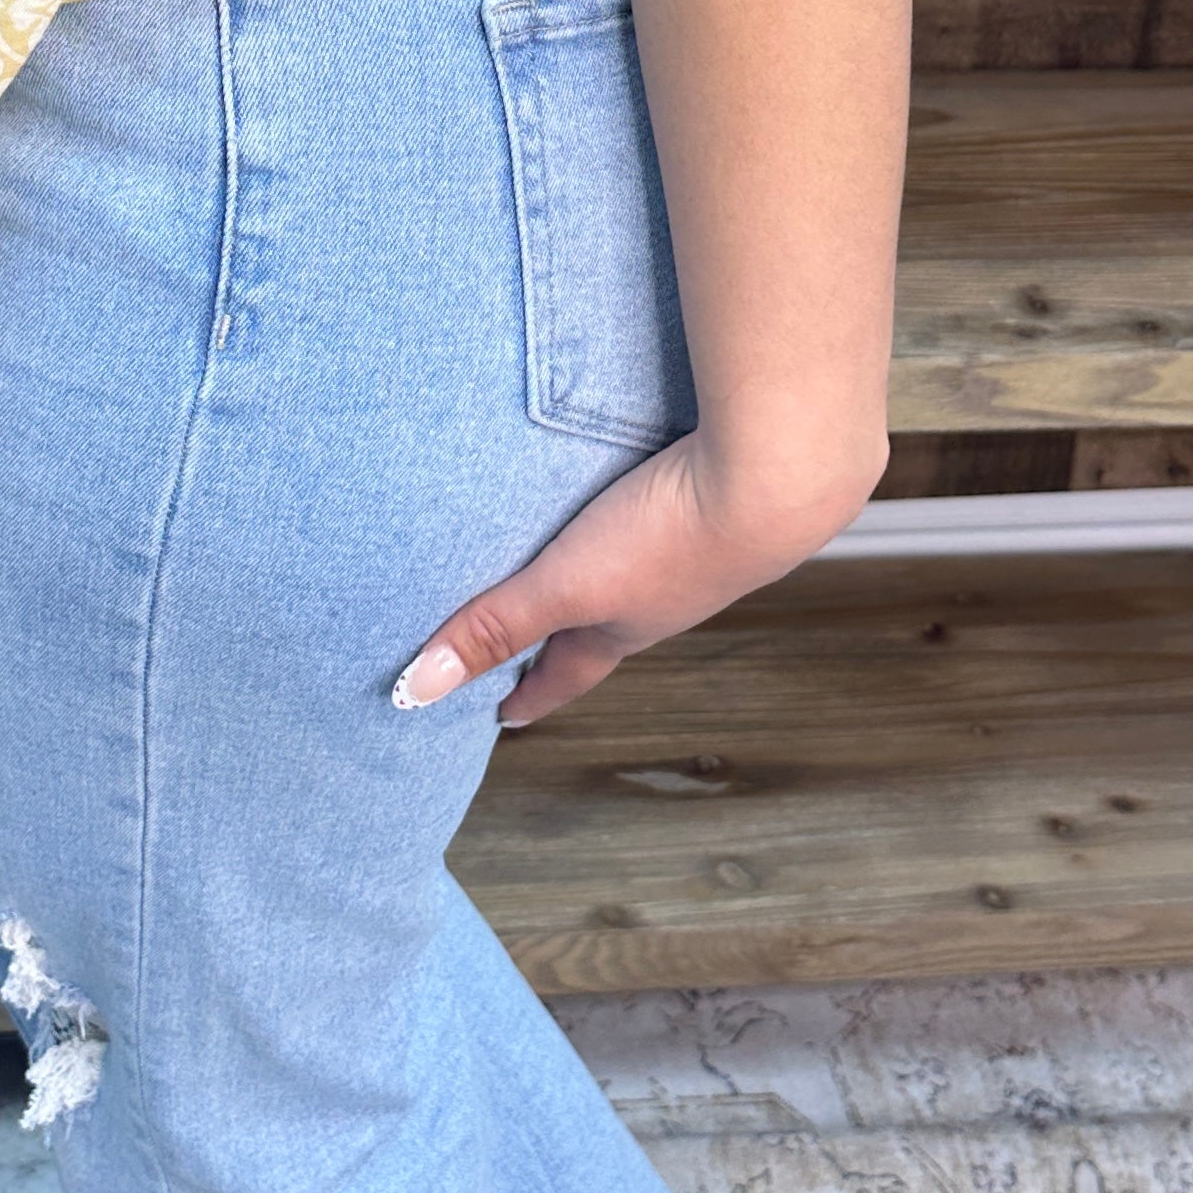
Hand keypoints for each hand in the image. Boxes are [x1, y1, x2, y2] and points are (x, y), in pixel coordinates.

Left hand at [392, 421, 887, 730]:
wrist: (776, 478)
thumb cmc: (669, 539)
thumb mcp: (566, 583)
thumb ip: (494, 625)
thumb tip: (416, 690)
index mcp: (621, 626)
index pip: (567, 671)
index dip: (532, 693)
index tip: (504, 714)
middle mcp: (660, 597)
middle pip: (601, 626)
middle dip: (562, 637)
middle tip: (529, 648)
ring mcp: (695, 552)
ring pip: (634, 576)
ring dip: (602, 580)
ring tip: (576, 571)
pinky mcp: (714, 498)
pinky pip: (659, 520)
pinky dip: (634, 523)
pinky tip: (632, 499)